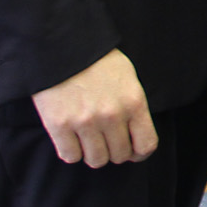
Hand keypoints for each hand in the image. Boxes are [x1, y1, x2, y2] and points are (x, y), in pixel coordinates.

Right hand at [31, 49, 156, 166]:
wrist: (63, 46)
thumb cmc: (98, 60)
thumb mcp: (127, 77)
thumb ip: (133, 106)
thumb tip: (134, 135)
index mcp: (133, 102)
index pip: (146, 144)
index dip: (140, 153)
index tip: (132, 151)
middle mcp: (112, 115)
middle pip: (119, 156)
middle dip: (114, 151)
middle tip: (106, 141)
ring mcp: (85, 122)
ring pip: (95, 160)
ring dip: (93, 153)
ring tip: (89, 139)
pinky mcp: (59, 126)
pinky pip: (70, 156)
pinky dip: (72, 151)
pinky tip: (72, 138)